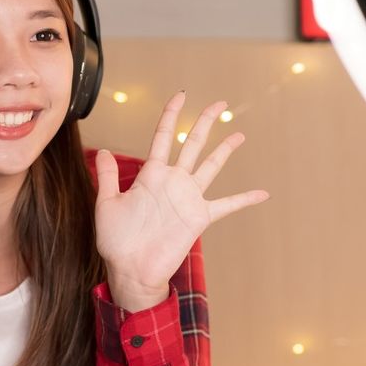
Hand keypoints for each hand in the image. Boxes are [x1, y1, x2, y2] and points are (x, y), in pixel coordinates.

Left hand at [95, 92, 268, 309]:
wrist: (131, 269)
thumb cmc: (116, 240)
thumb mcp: (106, 205)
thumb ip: (109, 177)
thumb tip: (102, 152)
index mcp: (151, 174)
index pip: (163, 136)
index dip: (171, 115)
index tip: (181, 96)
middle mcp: (173, 181)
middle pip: (192, 143)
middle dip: (205, 122)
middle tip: (219, 104)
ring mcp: (188, 198)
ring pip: (210, 166)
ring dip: (225, 150)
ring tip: (239, 135)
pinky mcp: (199, 217)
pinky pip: (227, 205)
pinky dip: (244, 199)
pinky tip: (262, 194)